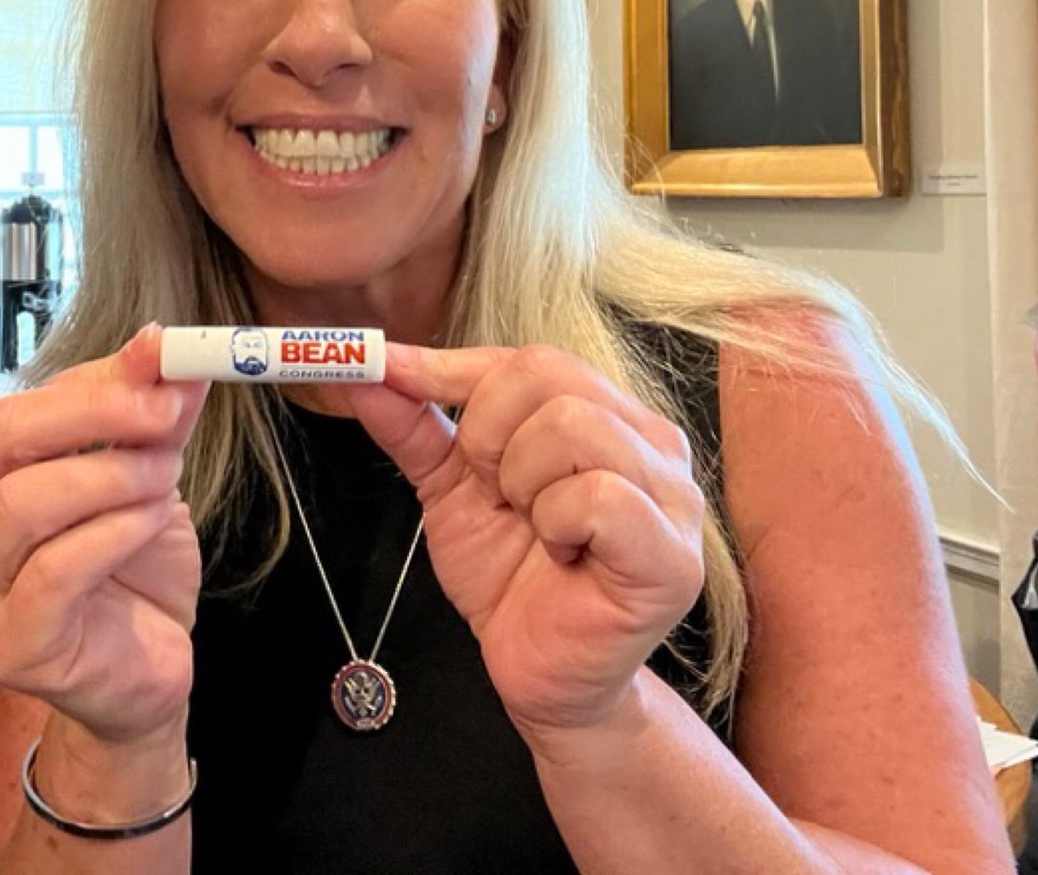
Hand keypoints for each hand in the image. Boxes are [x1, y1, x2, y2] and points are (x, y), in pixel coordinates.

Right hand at [0, 327, 208, 746]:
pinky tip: (153, 523)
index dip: (92, 381)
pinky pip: (53, 572)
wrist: (144, 679)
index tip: (162, 360)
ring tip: (166, 478)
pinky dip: (112, 533)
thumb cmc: (134, 575)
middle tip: (164, 412)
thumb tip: (163, 345)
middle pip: (1, 441)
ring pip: (21, 503)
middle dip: (92, 415)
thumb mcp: (149, 481)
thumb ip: (150, 420)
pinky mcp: (12, 646)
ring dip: (109, 476)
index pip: (19, 409)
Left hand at [344, 344, 705, 747]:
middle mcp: (653, 441)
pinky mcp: (671, 554)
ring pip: (571, 426)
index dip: (453, 368)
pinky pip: (597, 496)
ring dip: (521, 484)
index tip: (389, 374)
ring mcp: (673, 495)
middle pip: (547, 375)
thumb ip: (413, 425)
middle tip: (493, 496)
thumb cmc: (510, 578)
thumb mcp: (449, 489)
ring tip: (532, 529)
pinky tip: (561, 557)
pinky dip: (556, 523)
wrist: (541, 678)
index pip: (530, 358)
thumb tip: (364, 369)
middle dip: (488, 436)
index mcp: (608, 415)